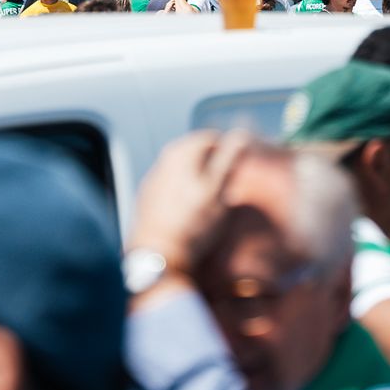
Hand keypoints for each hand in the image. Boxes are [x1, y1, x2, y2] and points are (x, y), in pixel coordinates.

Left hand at [127, 129, 248, 272]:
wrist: (159, 255)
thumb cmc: (194, 223)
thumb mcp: (219, 190)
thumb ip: (230, 158)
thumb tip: (241, 133)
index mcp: (182, 151)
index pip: (212, 138)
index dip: (230, 151)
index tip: (240, 170)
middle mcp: (164, 158)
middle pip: (197, 153)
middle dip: (214, 165)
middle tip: (228, 188)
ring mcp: (154, 177)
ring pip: (184, 169)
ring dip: (199, 178)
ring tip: (210, 201)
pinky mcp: (148, 196)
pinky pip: (172, 185)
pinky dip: (184, 190)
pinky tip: (190, 211)